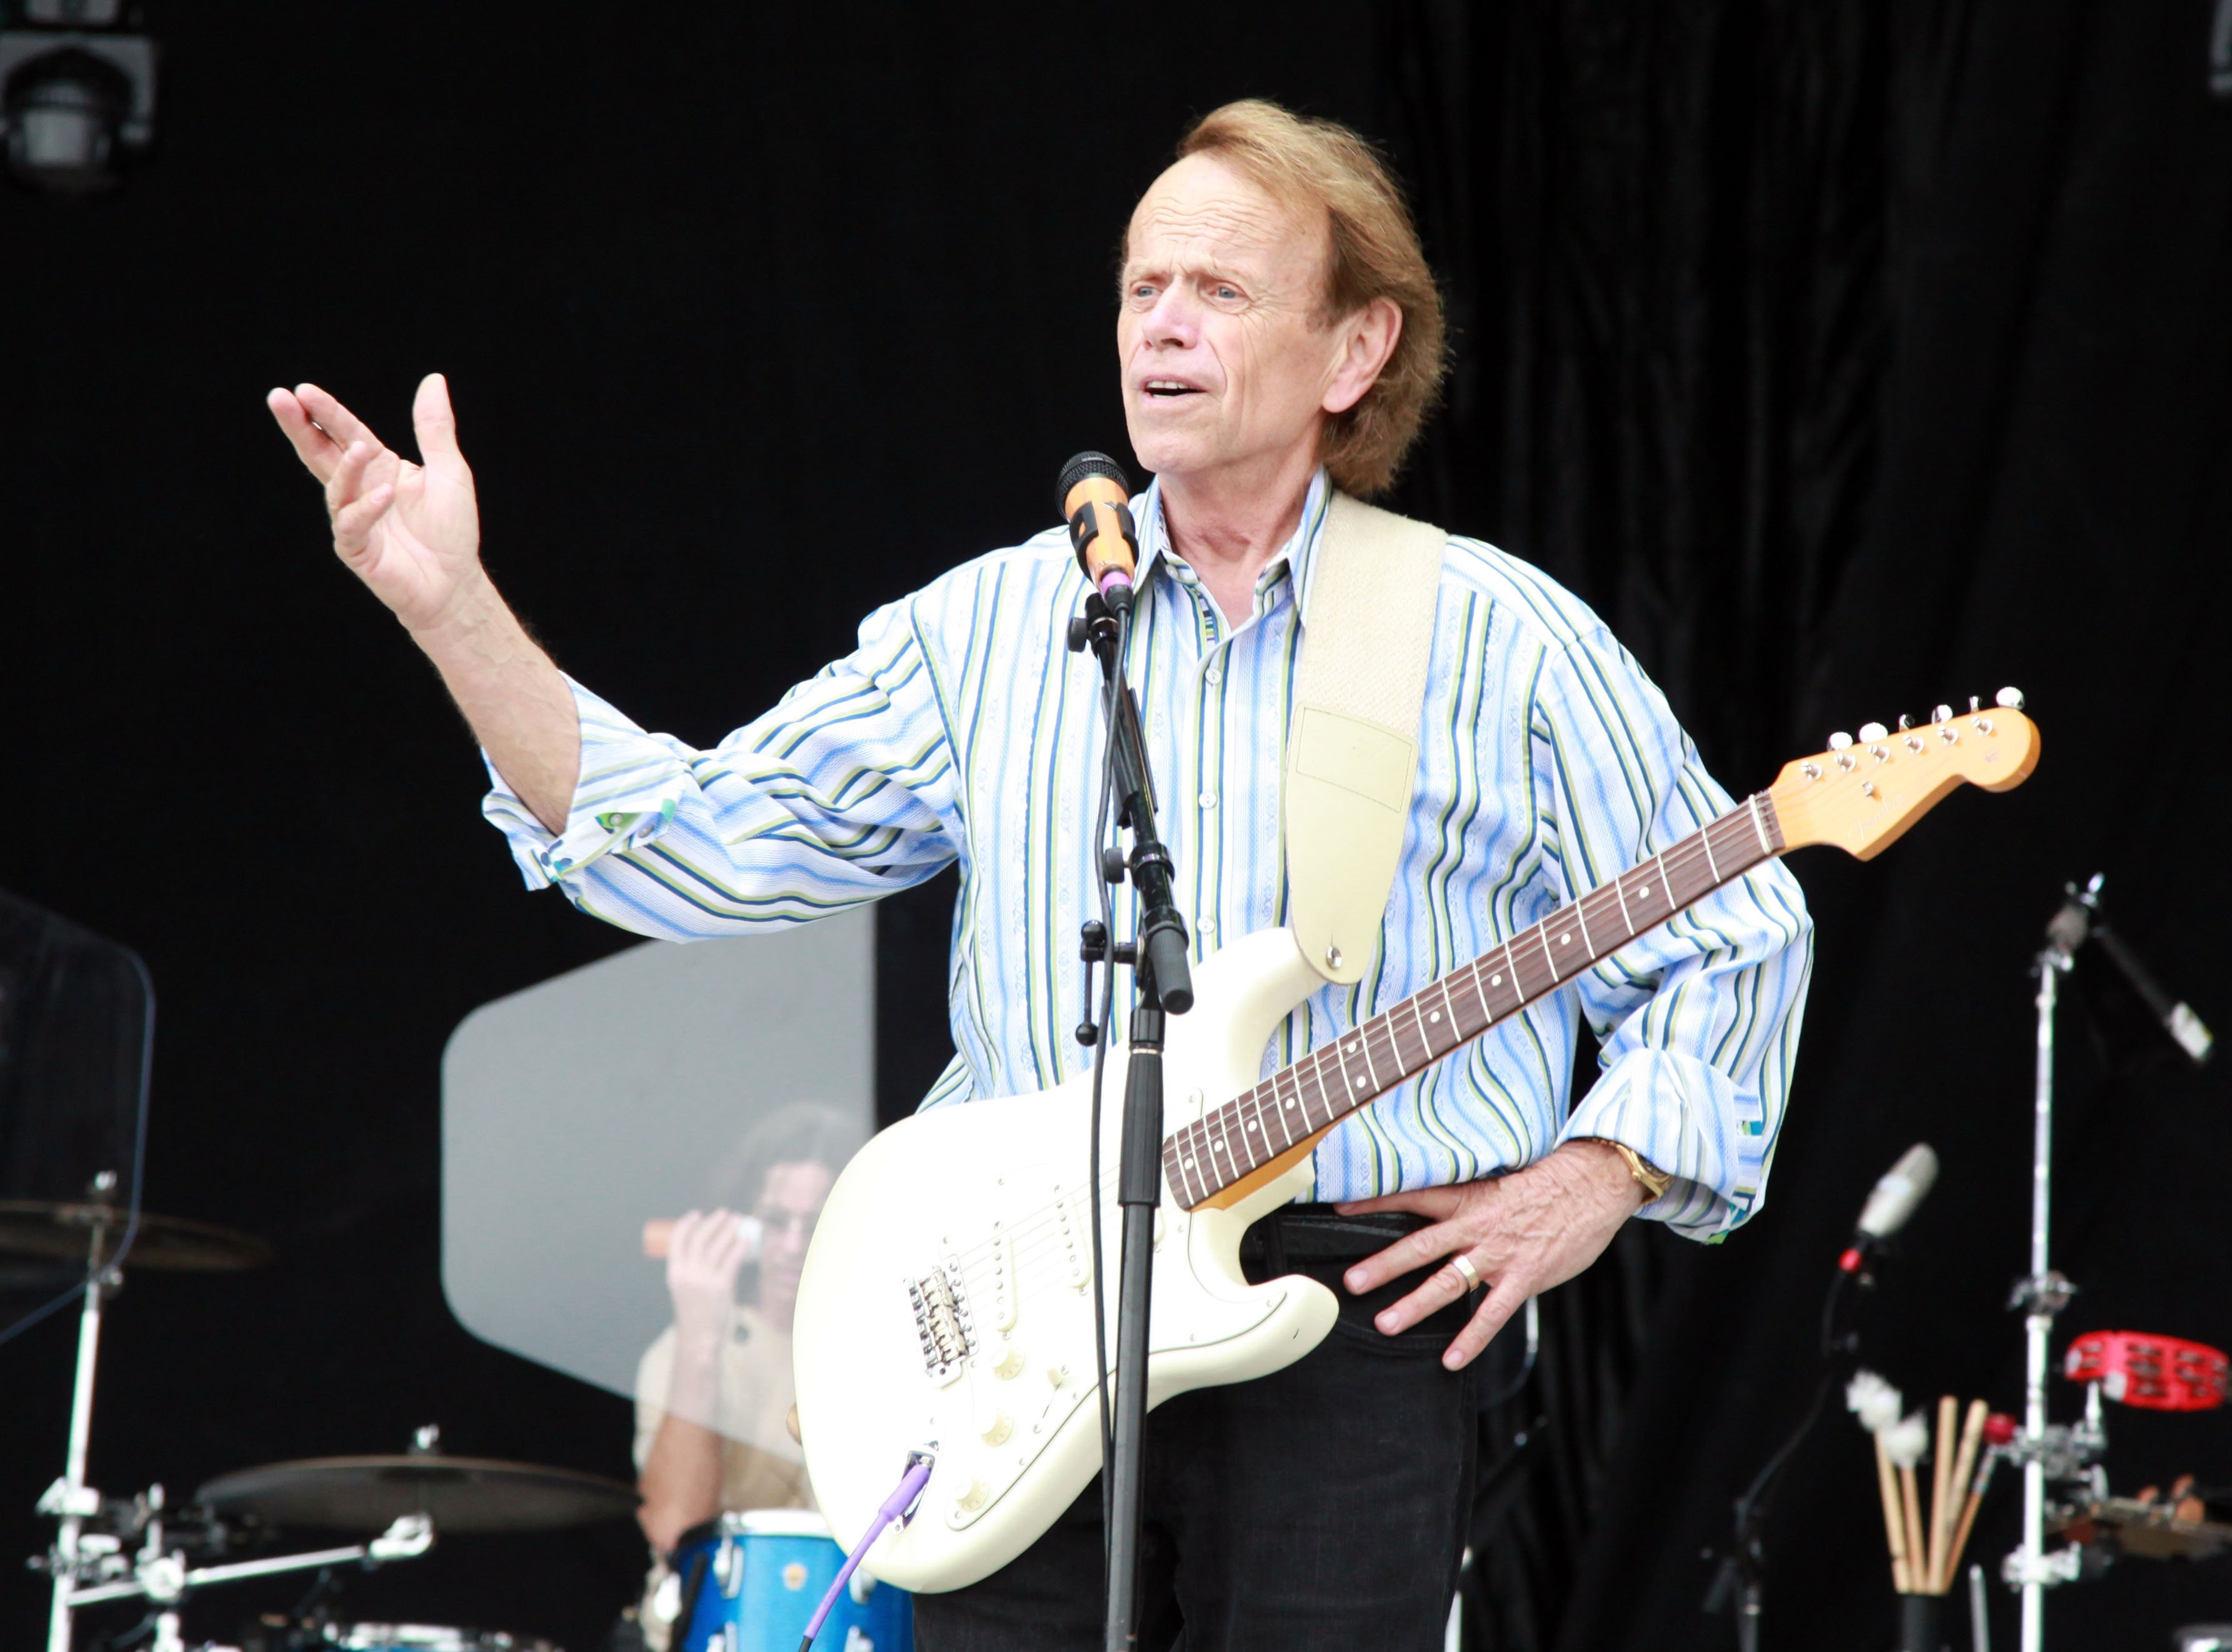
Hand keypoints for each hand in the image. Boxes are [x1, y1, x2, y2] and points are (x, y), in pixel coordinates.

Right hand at [266, 374, 484, 635]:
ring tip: (359, 447)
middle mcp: (361, 489)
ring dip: (345, 467)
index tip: (303, 390)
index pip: (347, 432)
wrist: (456, 583)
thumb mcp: (450, 471)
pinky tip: (385, 494)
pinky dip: (367, 508)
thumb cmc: (452, 529)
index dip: (327, 412)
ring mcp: (355, 519)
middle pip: (322, 453)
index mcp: (379, 466)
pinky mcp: (357, 549)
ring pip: (337, 488)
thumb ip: (435, 428)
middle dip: (300, 427)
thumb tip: (434, 379)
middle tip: (279, 400)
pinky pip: (354, 525)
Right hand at [663, 1208, 753, 1347]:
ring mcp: (704, 1279)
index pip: (677, 1241)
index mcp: (675, 1273)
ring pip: (717, 1246)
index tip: (696, 1213)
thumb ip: (691, 1269)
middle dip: (713, 1222)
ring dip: (729, 1230)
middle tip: (725, 1212)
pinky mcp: (721, 1286)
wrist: (699, 1336)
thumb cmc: (693, 1311)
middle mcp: (688, 1274)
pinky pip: (732, 1260)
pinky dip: (739, 1247)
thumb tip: (709, 1245)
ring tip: (738, 1221)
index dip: (686, 1224)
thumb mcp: (683, 1287)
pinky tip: (746, 1239)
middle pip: (700, 1239)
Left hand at [1337, 1140, 1646, 1369]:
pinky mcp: (1523, 1278)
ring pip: (1448, 1283)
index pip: (1411, 1196)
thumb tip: (1436, 1215)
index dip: (1373, 1201)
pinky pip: (1491, 1314)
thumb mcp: (1496, 1183)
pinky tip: (1451, 1360)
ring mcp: (1498, 1254)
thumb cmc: (1545, 1184)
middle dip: (1383, 1266)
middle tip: (1351, 1283)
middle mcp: (1475, 1226)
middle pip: (1419, 1246)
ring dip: (1415, 1305)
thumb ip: (1466, 1203)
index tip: (1338, 1207)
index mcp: (1466, 1198)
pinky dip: (1471, 1339)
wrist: (1592, 1185)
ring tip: (1385, 1324)